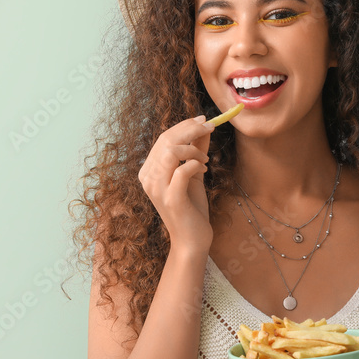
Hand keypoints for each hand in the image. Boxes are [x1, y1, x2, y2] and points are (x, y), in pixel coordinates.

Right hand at [138, 115, 214, 250]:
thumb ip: (196, 151)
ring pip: (171, 152)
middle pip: (166, 141)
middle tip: (209, 127)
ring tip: (205, 159)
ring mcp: (157, 189)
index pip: (163, 139)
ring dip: (193, 149)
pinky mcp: (171, 199)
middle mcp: (148, 178)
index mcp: (149, 171)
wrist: (192, 239)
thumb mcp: (193, 174)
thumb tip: (204, 128)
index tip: (203, 120)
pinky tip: (204, 169)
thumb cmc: (191, 207)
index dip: (184, 126)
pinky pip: (182, 171)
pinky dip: (196, 164)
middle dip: (190, 129)